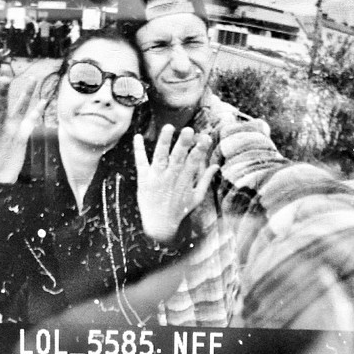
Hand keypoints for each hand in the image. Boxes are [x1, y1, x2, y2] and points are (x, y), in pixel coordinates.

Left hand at [134, 125, 218, 243]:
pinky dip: (138, 150)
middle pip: (178, 158)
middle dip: (183, 144)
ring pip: (160, 157)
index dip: (200, 150)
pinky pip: (140, 162)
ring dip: (164, 142)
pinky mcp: (143, 179)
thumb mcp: (196, 198)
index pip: (194, 162)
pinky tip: (137, 136)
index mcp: (184, 181)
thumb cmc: (179, 211)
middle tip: (189, 130)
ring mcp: (156, 178)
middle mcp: (170, 177)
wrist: (159, 226)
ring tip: (169, 127)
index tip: (206, 137)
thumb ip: (206, 180)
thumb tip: (216, 165)